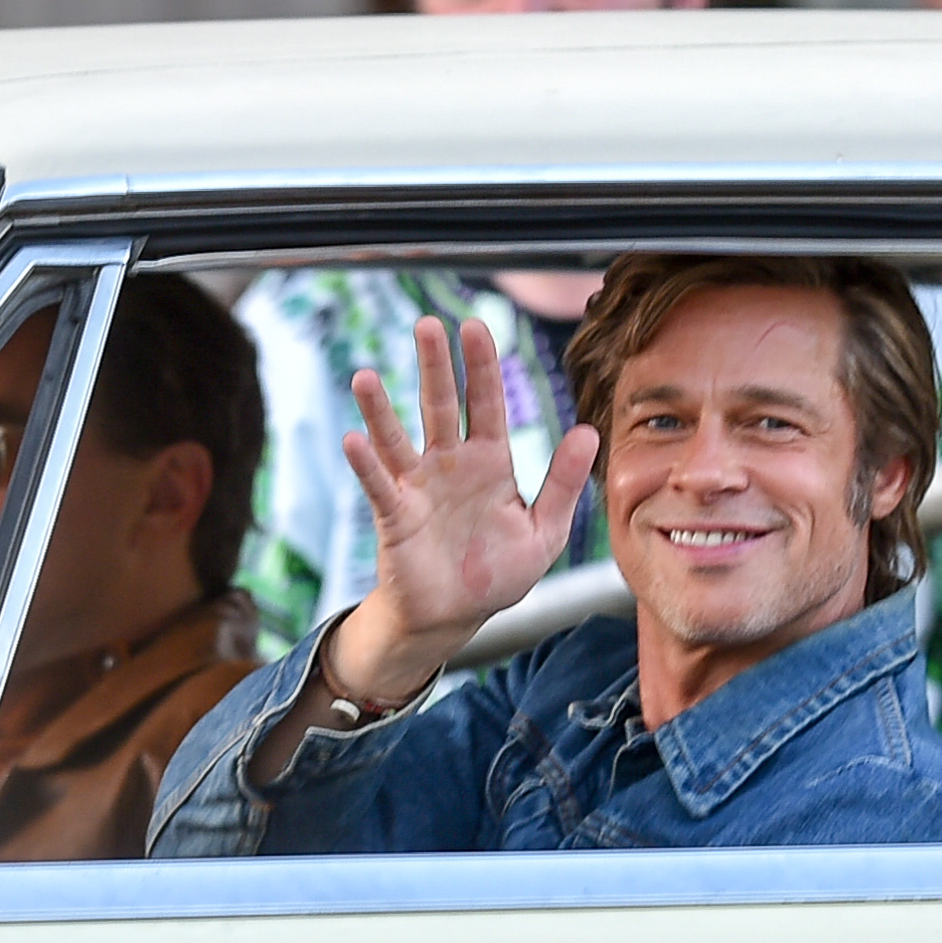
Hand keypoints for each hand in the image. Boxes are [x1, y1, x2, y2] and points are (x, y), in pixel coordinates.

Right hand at [325, 315, 599, 701]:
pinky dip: (367, 464)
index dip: (481, 367)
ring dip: (381, 410)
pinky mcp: (396, 517)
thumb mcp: (544, 532)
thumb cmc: (499, 571)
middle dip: (435, 367)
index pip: (486, 404)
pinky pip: (380, 485)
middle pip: (439, 407)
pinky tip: (354, 440)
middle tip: (428, 326)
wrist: (456, 616)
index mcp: (490, 462)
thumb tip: (588, 431)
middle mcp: (450, 465)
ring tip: (366, 377)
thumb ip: (563, 483)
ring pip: (398, 439)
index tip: (475, 326)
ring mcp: (419, 487)